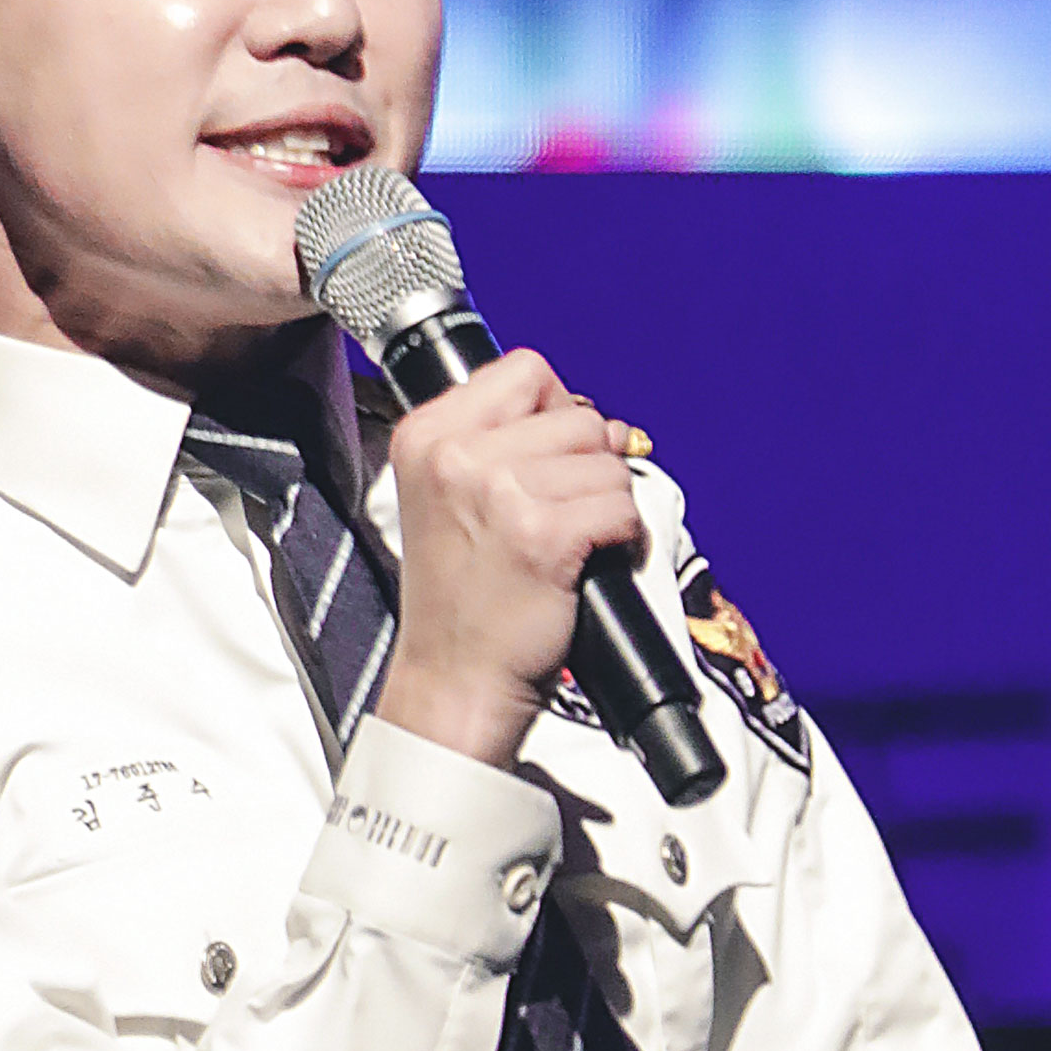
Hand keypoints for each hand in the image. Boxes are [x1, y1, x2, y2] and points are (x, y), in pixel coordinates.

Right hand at [375, 351, 643, 768]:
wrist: (453, 680)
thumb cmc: (460, 602)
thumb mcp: (449, 498)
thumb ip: (503, 443)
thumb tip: (603, 421)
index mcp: (426, 436)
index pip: (524, 370)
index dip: (556, 408)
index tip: (551, 456)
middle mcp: (456, 456)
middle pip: (574, 415)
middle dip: (589, 463)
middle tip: (564, 513)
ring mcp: (499, 494)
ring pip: (605, 460)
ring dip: (608, 503)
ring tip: (573, 543)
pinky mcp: (543, 536)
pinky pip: (621, 507)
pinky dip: (624, 536)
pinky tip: (593, 561)